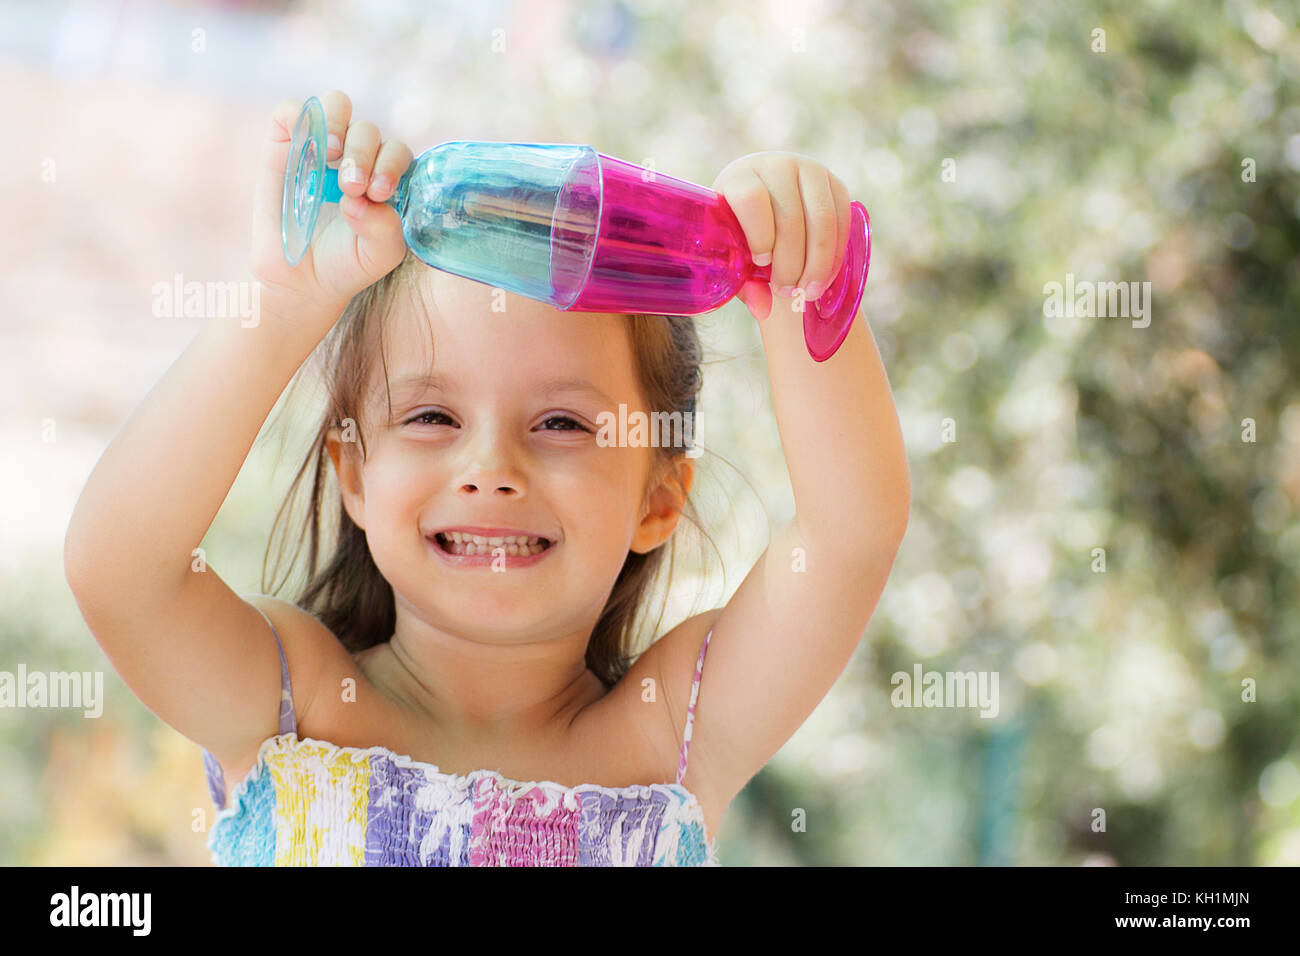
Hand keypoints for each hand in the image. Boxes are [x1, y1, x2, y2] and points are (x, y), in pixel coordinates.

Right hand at [249, 90, 413, 325]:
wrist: (300, 280)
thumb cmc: (346, 263)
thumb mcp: (377, 255)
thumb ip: (384, 230)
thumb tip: (364, 200)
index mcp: (384, 175)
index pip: (397, 151)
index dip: (392, 164)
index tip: (378, 193)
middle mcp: (356, 155)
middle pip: (368, 130)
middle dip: (363, 154)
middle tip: (352, 187)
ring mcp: (320, 146)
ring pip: (337, 104)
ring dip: (339, 124)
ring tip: (333, 156)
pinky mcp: (284, 144)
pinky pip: (292, 110)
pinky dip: (302, 115)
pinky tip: (307, 147)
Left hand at [711, 152, 851, 321]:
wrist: (766, 205)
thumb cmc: (742, 234)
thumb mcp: (734, 255)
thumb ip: (744, 282)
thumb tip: (763, 308)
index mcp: (740, 177)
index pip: (752, 199)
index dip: (759, 235)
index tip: (760, 264)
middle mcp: (776, 166)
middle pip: (790, 217)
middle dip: (791, 263)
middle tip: (787, 293)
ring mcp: (808, 170)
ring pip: (821, 219)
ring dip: (818, 263)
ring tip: (808, 292)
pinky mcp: (834, 183)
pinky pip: (841, 220)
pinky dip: (835, 254)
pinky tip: (824, 278)